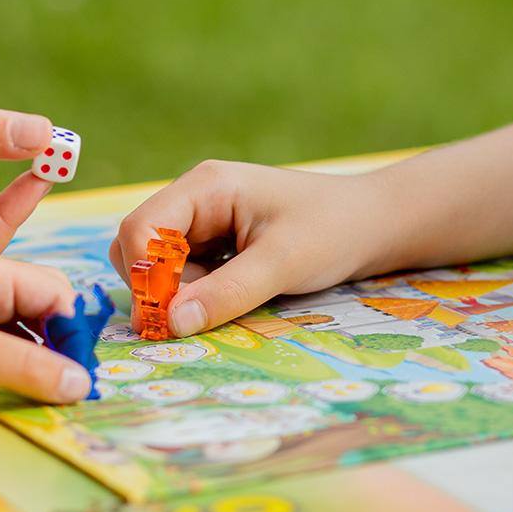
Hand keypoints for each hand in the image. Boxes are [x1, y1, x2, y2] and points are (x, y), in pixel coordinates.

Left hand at [0, 247, 91, 411]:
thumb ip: (27, 367)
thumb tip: (81, 382)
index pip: (52, 290)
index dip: (71, 330)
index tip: (79, 373)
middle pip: (37, 308)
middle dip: (57, 343)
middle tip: (68, 387)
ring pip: (15, 328)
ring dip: (32, 357)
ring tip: (43, 392)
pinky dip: (6, 364)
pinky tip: (9, 388)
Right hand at [110, 160, 395, 337]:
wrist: (374, 223)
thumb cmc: (333, 231)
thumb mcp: (282, 265)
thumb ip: (225, 293)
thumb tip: (171, 324)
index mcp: (206, 187)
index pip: (140, 227)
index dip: (144, 275)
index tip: (166, 318)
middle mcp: (196, 197)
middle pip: (138, 244)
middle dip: (158, 285)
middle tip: (200, 311)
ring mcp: (204, 218)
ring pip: (157, 261)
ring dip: (178, 290)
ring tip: (228, 297)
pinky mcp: (215, 240)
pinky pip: (183, 269)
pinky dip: (195, 289)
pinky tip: (233, 293)